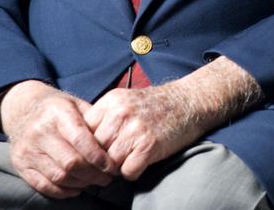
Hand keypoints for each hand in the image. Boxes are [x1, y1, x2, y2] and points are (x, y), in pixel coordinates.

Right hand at [0, 79, 115, 197]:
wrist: (22, 109)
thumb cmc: (57, 108)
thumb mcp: (76, 104)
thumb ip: (93, 121)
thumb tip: (115, 141)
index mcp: (58, 114)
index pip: (80, 140)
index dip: (98, 156)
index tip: (111, 166)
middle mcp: (40, 132)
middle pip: (70, 162)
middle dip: (92, 174)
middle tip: (106, 178)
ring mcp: (28, 150)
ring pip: (58, 176)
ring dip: (80, 184)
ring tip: (93, 182)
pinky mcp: (20, 164)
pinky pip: (42, 185)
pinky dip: (61, 191)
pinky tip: (75, 188)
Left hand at [84, 56, 261, 180]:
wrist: (191, 101)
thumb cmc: (158, 105)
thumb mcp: (126, 101)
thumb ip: (104, 117)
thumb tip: (83, 145)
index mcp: (110, 102)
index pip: (82, 134)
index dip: (88, 147)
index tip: (96, 152)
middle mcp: (120, 114)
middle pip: (95, 151)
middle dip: (102, 160)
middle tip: (113, 161)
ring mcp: (135, 129)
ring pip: (109, 164)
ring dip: (117, 167)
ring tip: (129, 159)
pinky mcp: (149, 145)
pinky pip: (128, 172)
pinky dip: (133, 172)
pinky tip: (141, 162)